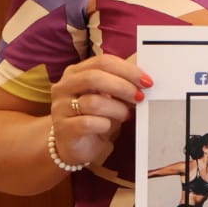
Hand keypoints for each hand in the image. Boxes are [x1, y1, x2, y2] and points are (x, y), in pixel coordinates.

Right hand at [50, 54, 151, 169]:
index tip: (147, 81)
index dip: (128, 70)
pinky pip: (89, 123)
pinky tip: (109, 127)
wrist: (80, 145)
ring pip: (93, 102)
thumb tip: (146, 73)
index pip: (102, 62)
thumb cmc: (98, 116)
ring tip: (125, 115)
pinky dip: (106, 125)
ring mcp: (60, 108)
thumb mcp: (111, 95)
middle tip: (140, 97)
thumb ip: (123, 81)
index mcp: (76, 72)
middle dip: (123, 87)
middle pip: (94, 78)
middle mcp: (64, 87)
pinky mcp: (63, 128)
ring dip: (117, 109)